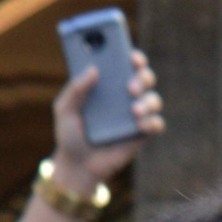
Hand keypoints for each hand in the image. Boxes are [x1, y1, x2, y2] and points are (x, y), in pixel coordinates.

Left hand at [51, 45, 164, 191]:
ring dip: (148, 101)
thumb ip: (76, 89)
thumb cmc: (70, 134)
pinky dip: (152, 122)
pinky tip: (140, 125)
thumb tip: (94, 69)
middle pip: (145, 78)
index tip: (131, 56)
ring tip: (134, 110)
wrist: (76, 166)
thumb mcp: (65, 110)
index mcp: (108, 85)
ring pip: (154, 99)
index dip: (133, 56)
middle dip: (143, 78)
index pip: (125, 63)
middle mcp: (125, 97)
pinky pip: (156, 124)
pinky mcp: (142, 134)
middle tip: (131, 87)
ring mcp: (135, 115)